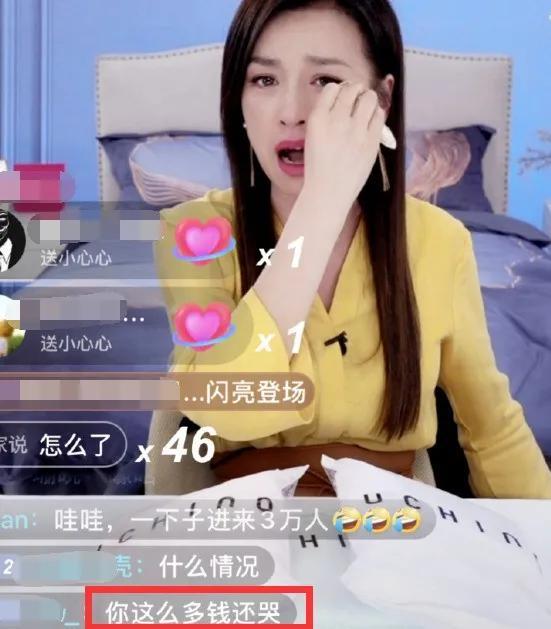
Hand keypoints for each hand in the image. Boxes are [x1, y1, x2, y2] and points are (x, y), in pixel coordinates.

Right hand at [301, 82, 385, 215]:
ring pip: (370, 98)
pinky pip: (379, 115)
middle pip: (353, 89)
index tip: (342, 98)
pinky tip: (371, 122)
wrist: (328, 192)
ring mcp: (356, 131)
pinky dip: (376, 114)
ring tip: (366, 109)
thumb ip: (325, 117)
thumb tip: (343, 100)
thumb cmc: (318, 167)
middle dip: (356, 92)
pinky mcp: (372, 141)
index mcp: (318, 119)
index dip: (339, 91)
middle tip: (356, 101)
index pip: (332, 89)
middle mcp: (337, 120)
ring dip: (368, 100)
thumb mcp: (312, 137)